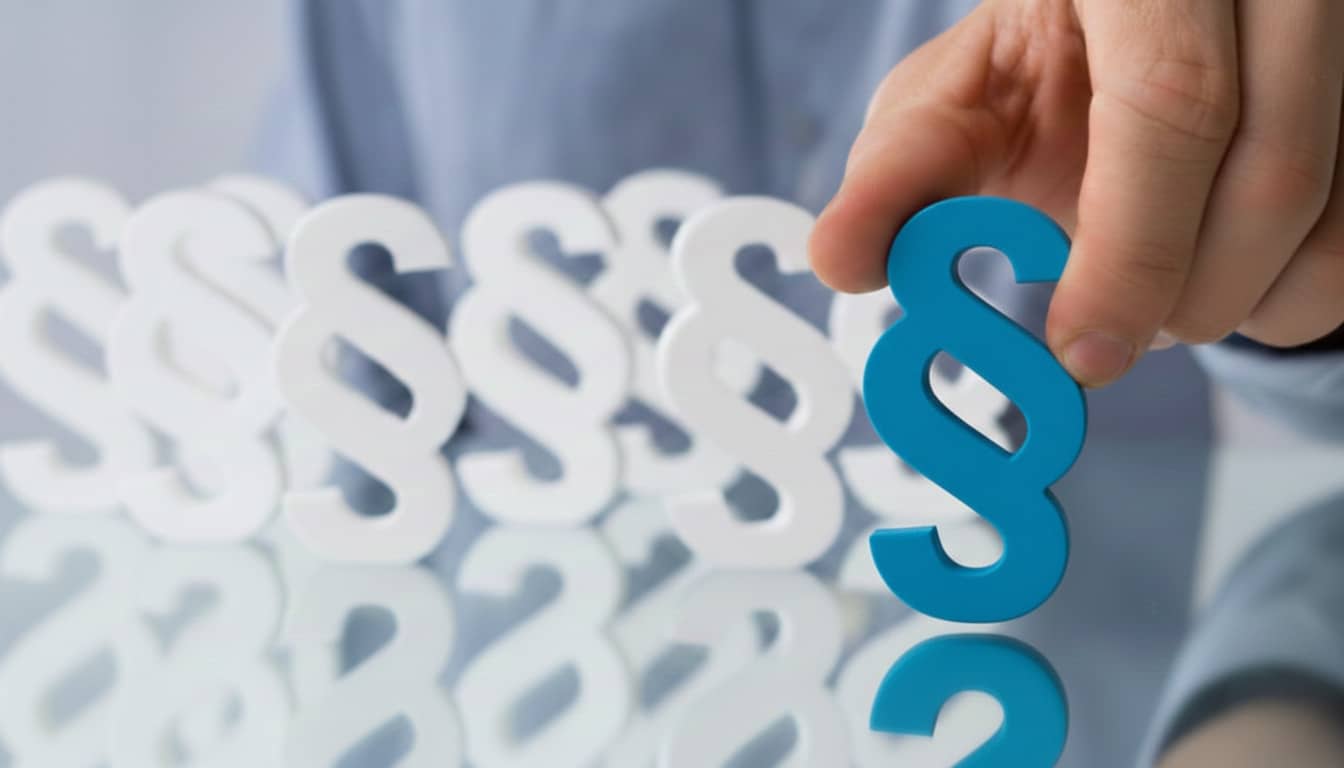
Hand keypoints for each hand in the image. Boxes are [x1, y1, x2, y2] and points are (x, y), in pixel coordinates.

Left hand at [810, 0, 1343, 386]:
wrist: (1129, 36)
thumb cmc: (1031, 72)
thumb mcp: (949, 105)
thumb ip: (896, 174)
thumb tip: (838, 258)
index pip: (1172, 103)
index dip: (1132, 247)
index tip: (1081, 351)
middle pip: (1276, 170)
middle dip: (1190, 297)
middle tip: (1110, 339)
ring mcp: (1340, 40)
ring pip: (1337, 214)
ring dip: (1246, 300)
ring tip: (1157, 290)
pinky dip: (1292, 292)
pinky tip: (1221, 271)